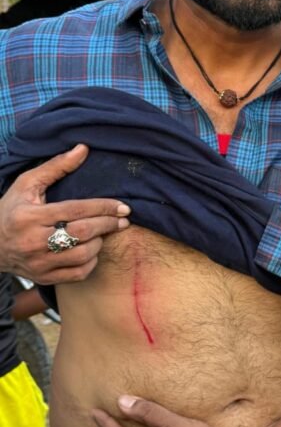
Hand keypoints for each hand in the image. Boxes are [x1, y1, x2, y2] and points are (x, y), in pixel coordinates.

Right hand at [0, 144, 130, 282]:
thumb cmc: (11, 209)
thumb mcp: (27, 183)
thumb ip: (56, 166)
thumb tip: (83, 149)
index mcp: (30, 216)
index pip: (75, 210)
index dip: (103, 207)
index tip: (123, 206)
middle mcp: (34, 241)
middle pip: (82, 233)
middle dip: (108, 225)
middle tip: (123, 220)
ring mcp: (39, 263)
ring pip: (82, 255)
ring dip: (100, 243)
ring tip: (103, 233)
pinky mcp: (43, 277)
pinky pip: (77, 274)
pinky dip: (91, 262)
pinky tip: (92, 251)